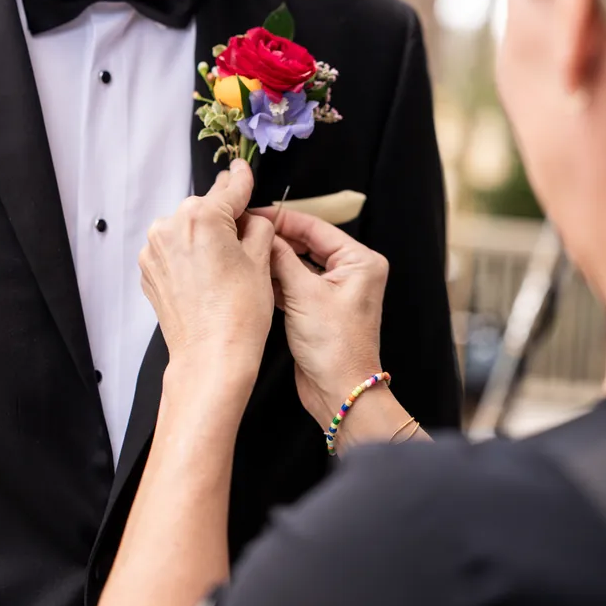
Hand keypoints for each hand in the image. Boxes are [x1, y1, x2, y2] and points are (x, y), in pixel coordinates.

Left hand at [140, 161, 274, 394]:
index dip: (241, 179)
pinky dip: (188, 255)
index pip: (228, 189)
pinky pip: (172, 250)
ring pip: (186, 228)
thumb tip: (251, 216)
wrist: (211, 357)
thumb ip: (256, 225)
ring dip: (204, 236)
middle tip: (245, 239)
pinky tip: (206, 277)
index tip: (241, 168)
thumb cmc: (239, 313)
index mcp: (201, 216)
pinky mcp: (148, 270)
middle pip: (204, 209)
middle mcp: (170, 226)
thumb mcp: (260, 260)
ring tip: (225, 266)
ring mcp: (155, 250)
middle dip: (224, 217)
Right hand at [263, 209, 388, 429]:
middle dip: (277, 238)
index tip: (255, 213)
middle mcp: (352, 271)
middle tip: (246, 230)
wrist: (340, 392)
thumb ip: (281, 259)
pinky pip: (296, 282)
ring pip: (299, 262)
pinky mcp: (320, 307)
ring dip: (275, 259)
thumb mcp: (304, 294)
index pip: (315, 226)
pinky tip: (255, 274)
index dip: (283, 218)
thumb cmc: (335, 348)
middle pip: (307, 242)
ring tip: (245, 249)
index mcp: (359, 260)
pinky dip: (277, 279)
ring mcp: (335, 289)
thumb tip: (262, 233)